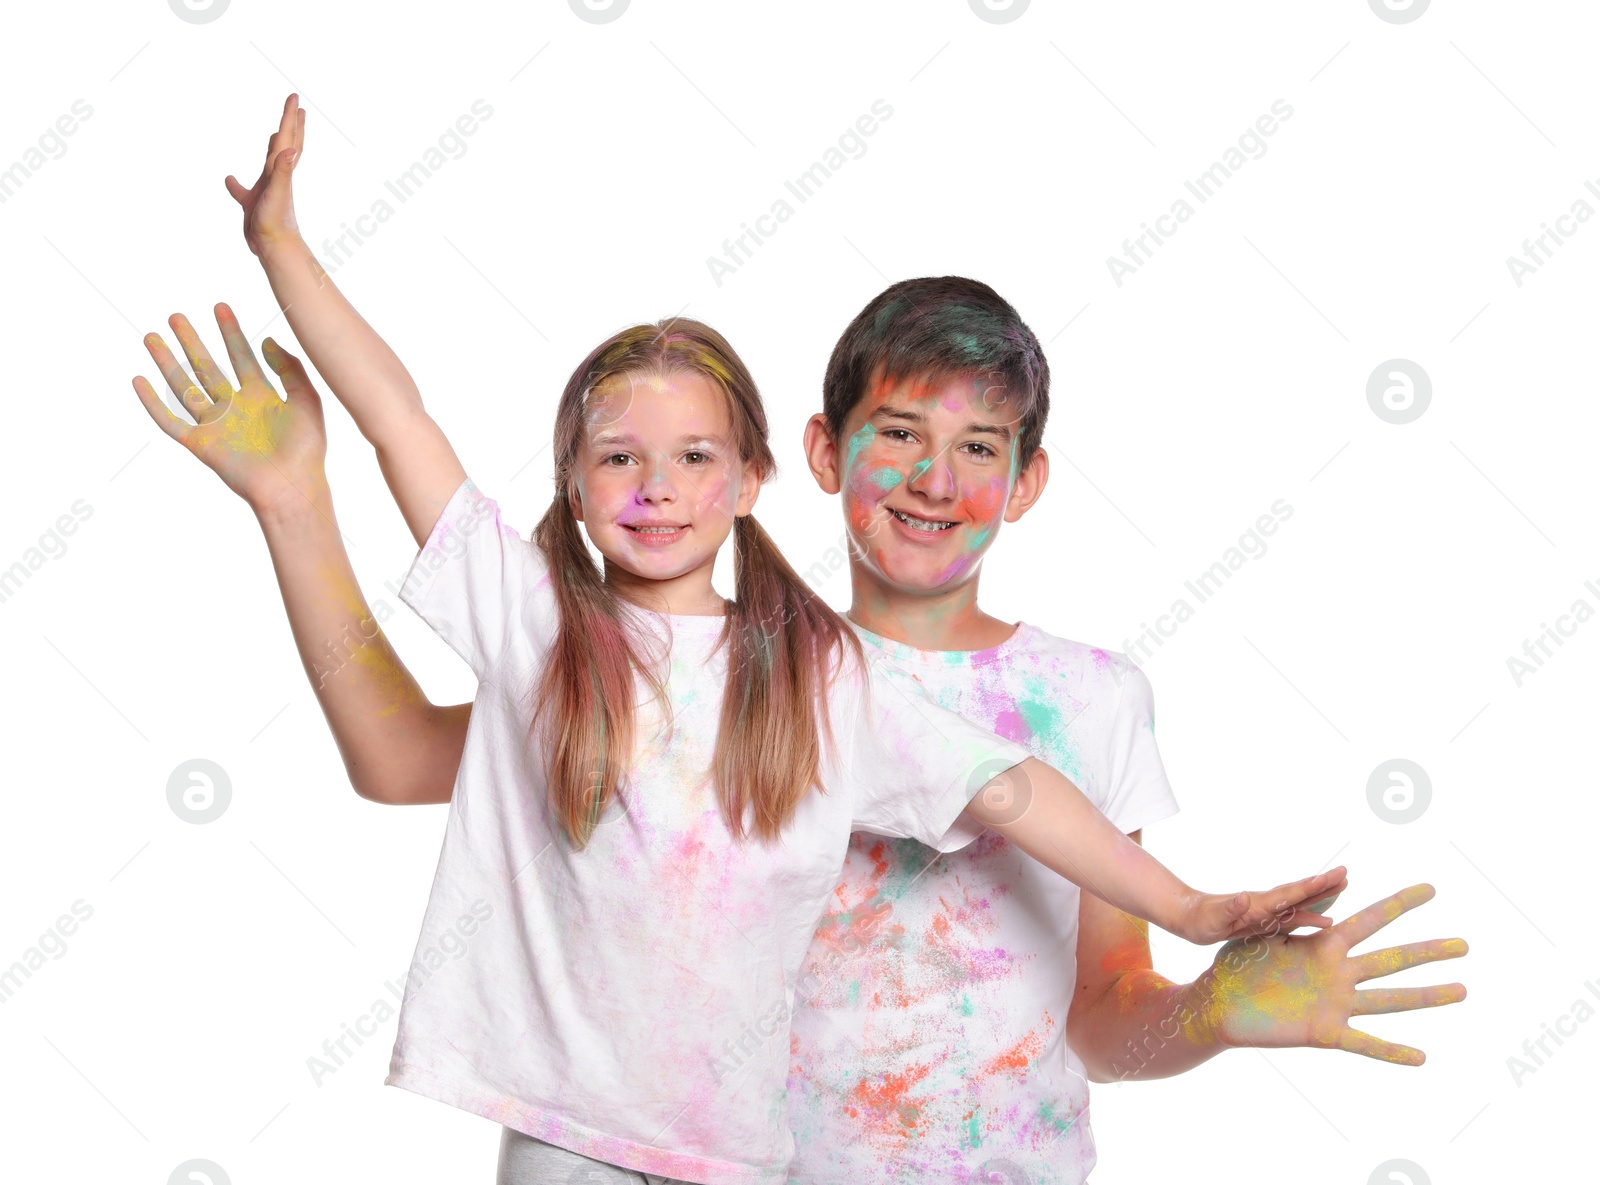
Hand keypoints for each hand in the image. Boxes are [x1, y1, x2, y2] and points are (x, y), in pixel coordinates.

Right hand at [132, 302, 327, 519]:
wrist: (292, 485)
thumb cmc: (306, 448)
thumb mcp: (307, 399)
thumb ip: (290, 369)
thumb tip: (267, 340)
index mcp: (260, 396)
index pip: (241, 356)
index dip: (231, 332)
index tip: (220, 307)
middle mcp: (235, 407)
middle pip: (207, 367)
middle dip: (192, 341)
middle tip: (176, 316)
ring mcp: (216, 425)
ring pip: (185, 387)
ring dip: (167, 363)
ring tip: (152, 337)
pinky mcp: (201, 444)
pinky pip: (171, 421)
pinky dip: (154, 403)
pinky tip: (139, 381)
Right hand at [224, 93, 303, 256]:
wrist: (275, 246)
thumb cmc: (277, 221)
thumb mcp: (278, 191)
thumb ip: (283, 170)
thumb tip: (289, 149)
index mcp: (280, 169)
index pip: (287, 137)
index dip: (289, 117)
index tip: (294, 97)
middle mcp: (276, 176)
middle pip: (285, 144)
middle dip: (290, 124)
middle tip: (296, 106)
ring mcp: (266, 189)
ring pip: (269, 162)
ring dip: (272, 147)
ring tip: (274, 133)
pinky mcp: (254, 204)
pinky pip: (243, 191)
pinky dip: (235, 185)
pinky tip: (230, 181)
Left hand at [1176, 866, 1348, 943]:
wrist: (1190, 918)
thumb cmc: (1200, 919)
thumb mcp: (1213, 917)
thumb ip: (1230, 908)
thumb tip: (1244, 897)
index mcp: (1258, 903)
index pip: (1289, 893)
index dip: (1311, 886)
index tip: (1331, 876)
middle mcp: (1266, 904)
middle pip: (1300, 893)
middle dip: (1323, 885)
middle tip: (1346, 874)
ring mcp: (1266, 912)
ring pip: (1299, 905)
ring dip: (1321, 898)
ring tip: (1343, 889)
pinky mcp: (1263, 922)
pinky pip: (1292, 919)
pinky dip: (1310, 918)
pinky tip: (1324, 923)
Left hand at [1197, 883, 1466, 1064]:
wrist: (1218, 1003)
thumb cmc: (1237, 964)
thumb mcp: (1264, 931)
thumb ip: (1291, 914)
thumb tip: (1310, 890)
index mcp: (1325, 944)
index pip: (1370, 918)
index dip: (1400, 903)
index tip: (1430, 888)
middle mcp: (1339, 973)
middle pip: (1392, 958)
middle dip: (1428, 950)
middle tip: (1465, 943)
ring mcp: (1336, 1003)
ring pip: (1390, 999)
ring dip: (1427, 996)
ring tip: (1463, 990)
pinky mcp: (1324, 1031)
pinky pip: (1365, 1043)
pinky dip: (1392, 1052)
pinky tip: (1422, 1057)